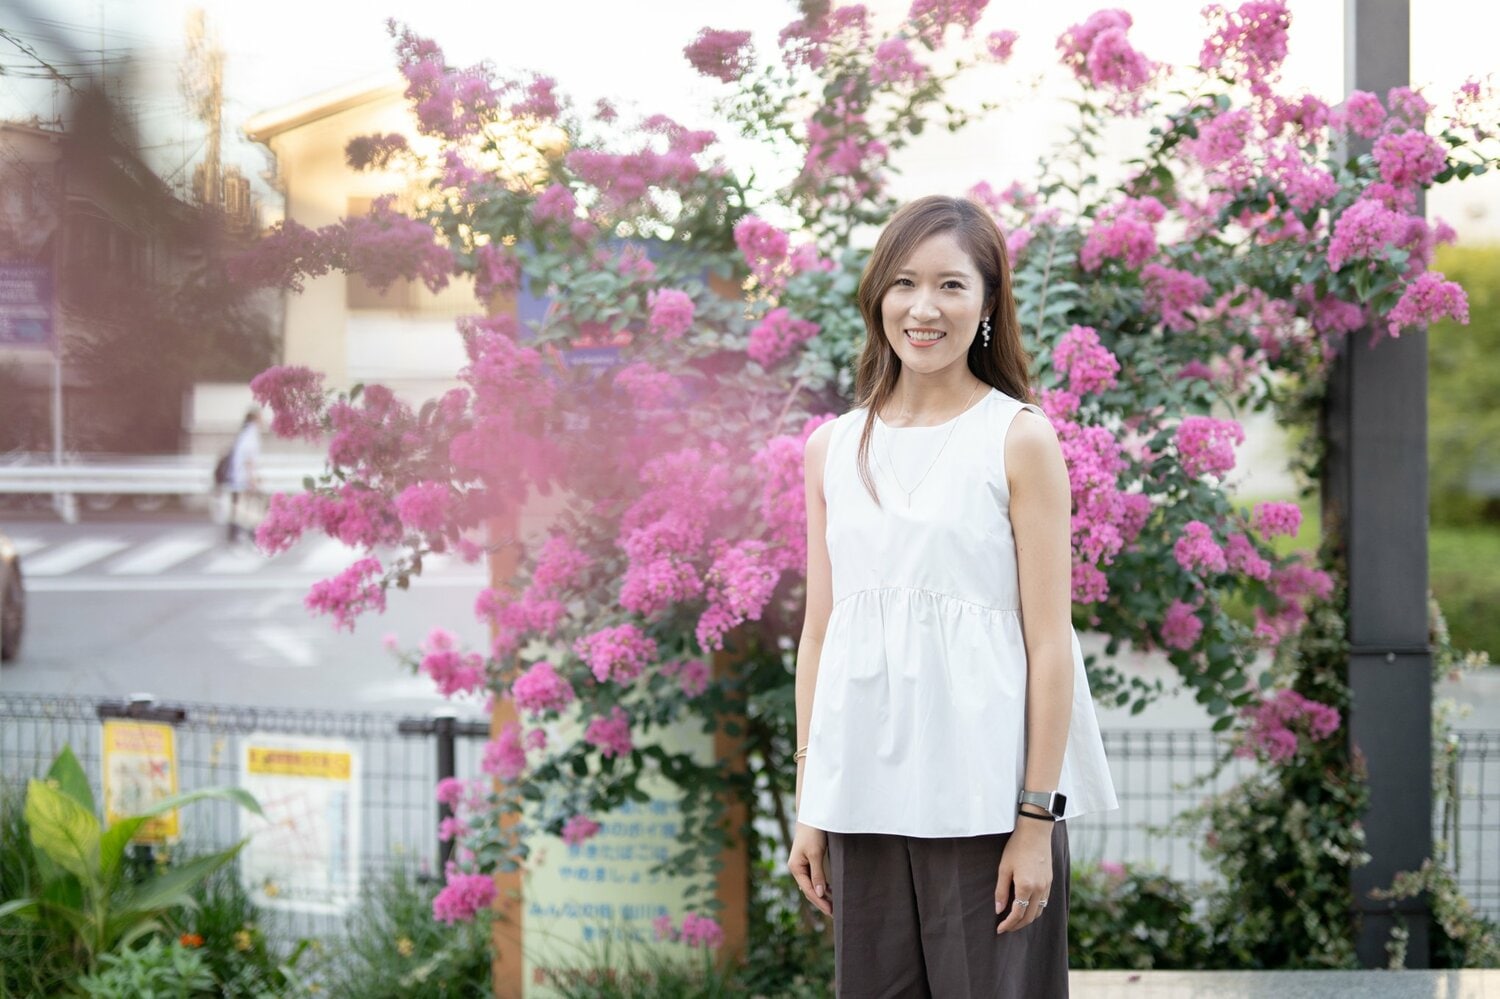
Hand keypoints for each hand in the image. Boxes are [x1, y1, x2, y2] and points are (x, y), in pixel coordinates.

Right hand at [786, 822, 832, 915]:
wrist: (812, 815)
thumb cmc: (812, 833)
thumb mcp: (815, 853)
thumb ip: (817, 874)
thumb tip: (820, 893)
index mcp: (795, 868)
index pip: (809, 890)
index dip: (820, 902)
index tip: (831, 911)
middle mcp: (797, 868)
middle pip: (810, 890)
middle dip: (821, 902)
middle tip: (834, 913)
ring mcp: (803, 865)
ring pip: (813, 885)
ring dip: (823, 895)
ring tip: (834, 906)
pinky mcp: (809, 861)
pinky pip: (815, 878)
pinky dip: (823, 886)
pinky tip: (831, 892)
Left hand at [995, 817, 1052, 933]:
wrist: (1036, 832)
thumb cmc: (1017, 847)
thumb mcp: (1004, 868)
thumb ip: (1001, 891)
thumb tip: (998, 910)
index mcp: (1026, 886)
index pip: (1017, 914)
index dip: (1008, 924)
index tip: (999, 929)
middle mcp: (1039, 889)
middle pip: (1029, 917)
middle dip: (1017, 926)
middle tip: (1005, 928)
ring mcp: (1047, 886)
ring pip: (1039, 912)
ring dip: (1027, 919)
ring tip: (1015, 921)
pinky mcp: (1050, 881)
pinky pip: (1044, 903)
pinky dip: (1035, 910)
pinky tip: (1026, 908)